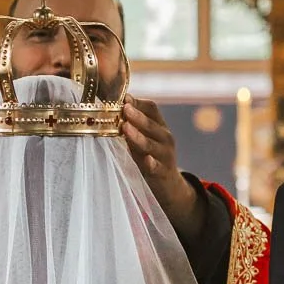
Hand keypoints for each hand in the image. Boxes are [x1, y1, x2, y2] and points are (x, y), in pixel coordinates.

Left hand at [122, 97, 204, 245]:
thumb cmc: (151, 158)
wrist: (170, 186)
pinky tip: (145, 159)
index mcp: (160, 127)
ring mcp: (165, 155)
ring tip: (125, 128)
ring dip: (138, 136)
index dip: (138, 102)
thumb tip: (113, 107)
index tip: (124, 98)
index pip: (152, 108)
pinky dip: (150, 162)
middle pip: (152, 124)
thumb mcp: (145, 140)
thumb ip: (133, 125)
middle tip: (124, 108)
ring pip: (151, 144)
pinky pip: (155, 166)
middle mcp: (165, 138)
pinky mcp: (162, 173)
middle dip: (137, 116)